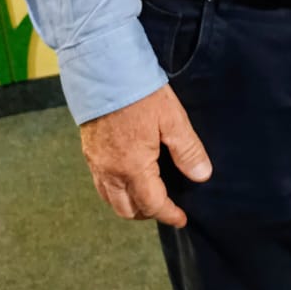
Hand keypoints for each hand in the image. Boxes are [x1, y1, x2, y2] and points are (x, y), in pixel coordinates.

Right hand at [80, 84, 211, 227]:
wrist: (105, 71)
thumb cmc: (140, 93)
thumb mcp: (172, 119)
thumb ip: (187, 150)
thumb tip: (201, 176)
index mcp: (133, 167)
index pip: (152, 204)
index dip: (168, 214)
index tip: (181, 219)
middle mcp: (110, 171)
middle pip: (127, 209)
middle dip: (147, 213)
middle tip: (165, 207)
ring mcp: (96, 163)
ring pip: (111, 199)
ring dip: (129, 204)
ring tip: (148, 196)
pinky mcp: (89, 152)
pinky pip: (100, 184)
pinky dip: (115, 190)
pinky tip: (128, 177)